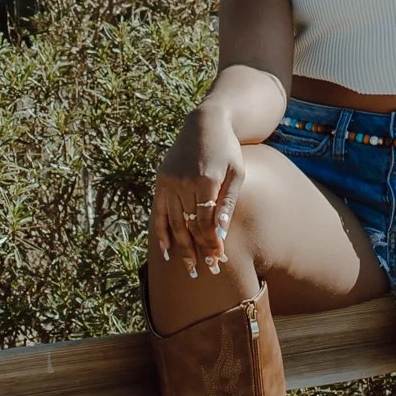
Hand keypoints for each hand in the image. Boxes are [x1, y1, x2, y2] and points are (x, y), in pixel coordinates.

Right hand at [152, 115, 244, 283]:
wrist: (205, 123)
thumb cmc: (227, 150)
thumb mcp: (237, 173)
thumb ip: (228, 203)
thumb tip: (220, 234)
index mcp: (205, 179)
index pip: (206, 221)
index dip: (211, 243)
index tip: (218, 260)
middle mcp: (183, 181)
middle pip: (189, 225)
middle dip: (198, 250)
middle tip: (206, 272)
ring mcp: (169, 181)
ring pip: (174, 222)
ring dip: (181, 248)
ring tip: (189, 269)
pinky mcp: (161, 180)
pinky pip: (159, 212)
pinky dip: (161, 233)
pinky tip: (166, 252)